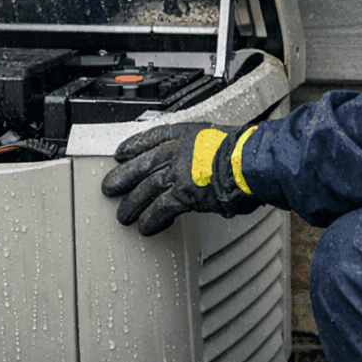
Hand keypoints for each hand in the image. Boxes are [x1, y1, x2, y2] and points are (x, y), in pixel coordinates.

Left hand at [101, 122, 260, 235]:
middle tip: (109, 187)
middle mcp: (179, 150)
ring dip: (132, 204)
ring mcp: (179, 171)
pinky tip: (145, 227)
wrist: (252, 161)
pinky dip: (151, 219)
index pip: (152, 136)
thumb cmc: (246, 153)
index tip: (121, 152)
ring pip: (145, 188)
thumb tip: (205, 167)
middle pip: (141, 164)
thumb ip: (205, 152)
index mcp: (187, 134)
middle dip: (122, 176)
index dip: (133, 145)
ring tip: (123, 215)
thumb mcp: (221, 140)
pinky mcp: (183, 193)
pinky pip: (160, 209)